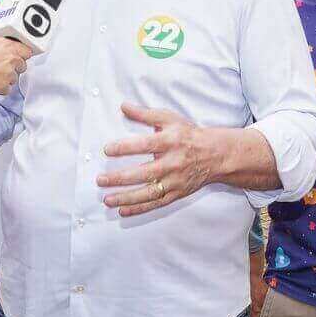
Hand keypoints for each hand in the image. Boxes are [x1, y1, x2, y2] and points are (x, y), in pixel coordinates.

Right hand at [0, 36, 33, 95]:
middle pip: (22, 65)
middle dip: (14, 68)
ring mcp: (9, 73)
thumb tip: (3, 49)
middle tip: (0, 68)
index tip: (19, 57)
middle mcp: (11, 59)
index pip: (27, 51)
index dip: (22, 55)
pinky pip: (7, 89)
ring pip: (14, 78)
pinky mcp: (4, 86)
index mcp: (7, 45)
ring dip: (5, 78)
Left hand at [96, 104, 222, 215]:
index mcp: (170, 142)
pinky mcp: (177, 194)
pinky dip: (139, 208)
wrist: (216, 155)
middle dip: (120, 178)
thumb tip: (124, 106)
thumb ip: (145, 114)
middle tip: (100, 179)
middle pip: (144, 173)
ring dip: (126, 198)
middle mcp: (173, 163)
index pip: (145, 145)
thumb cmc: (189, 135)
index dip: (125, 147)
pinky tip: (123, 210)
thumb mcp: (169, 119)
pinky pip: (156, 203)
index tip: (107, 149)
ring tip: (107, 199)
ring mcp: (175, 181)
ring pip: (149, 193)